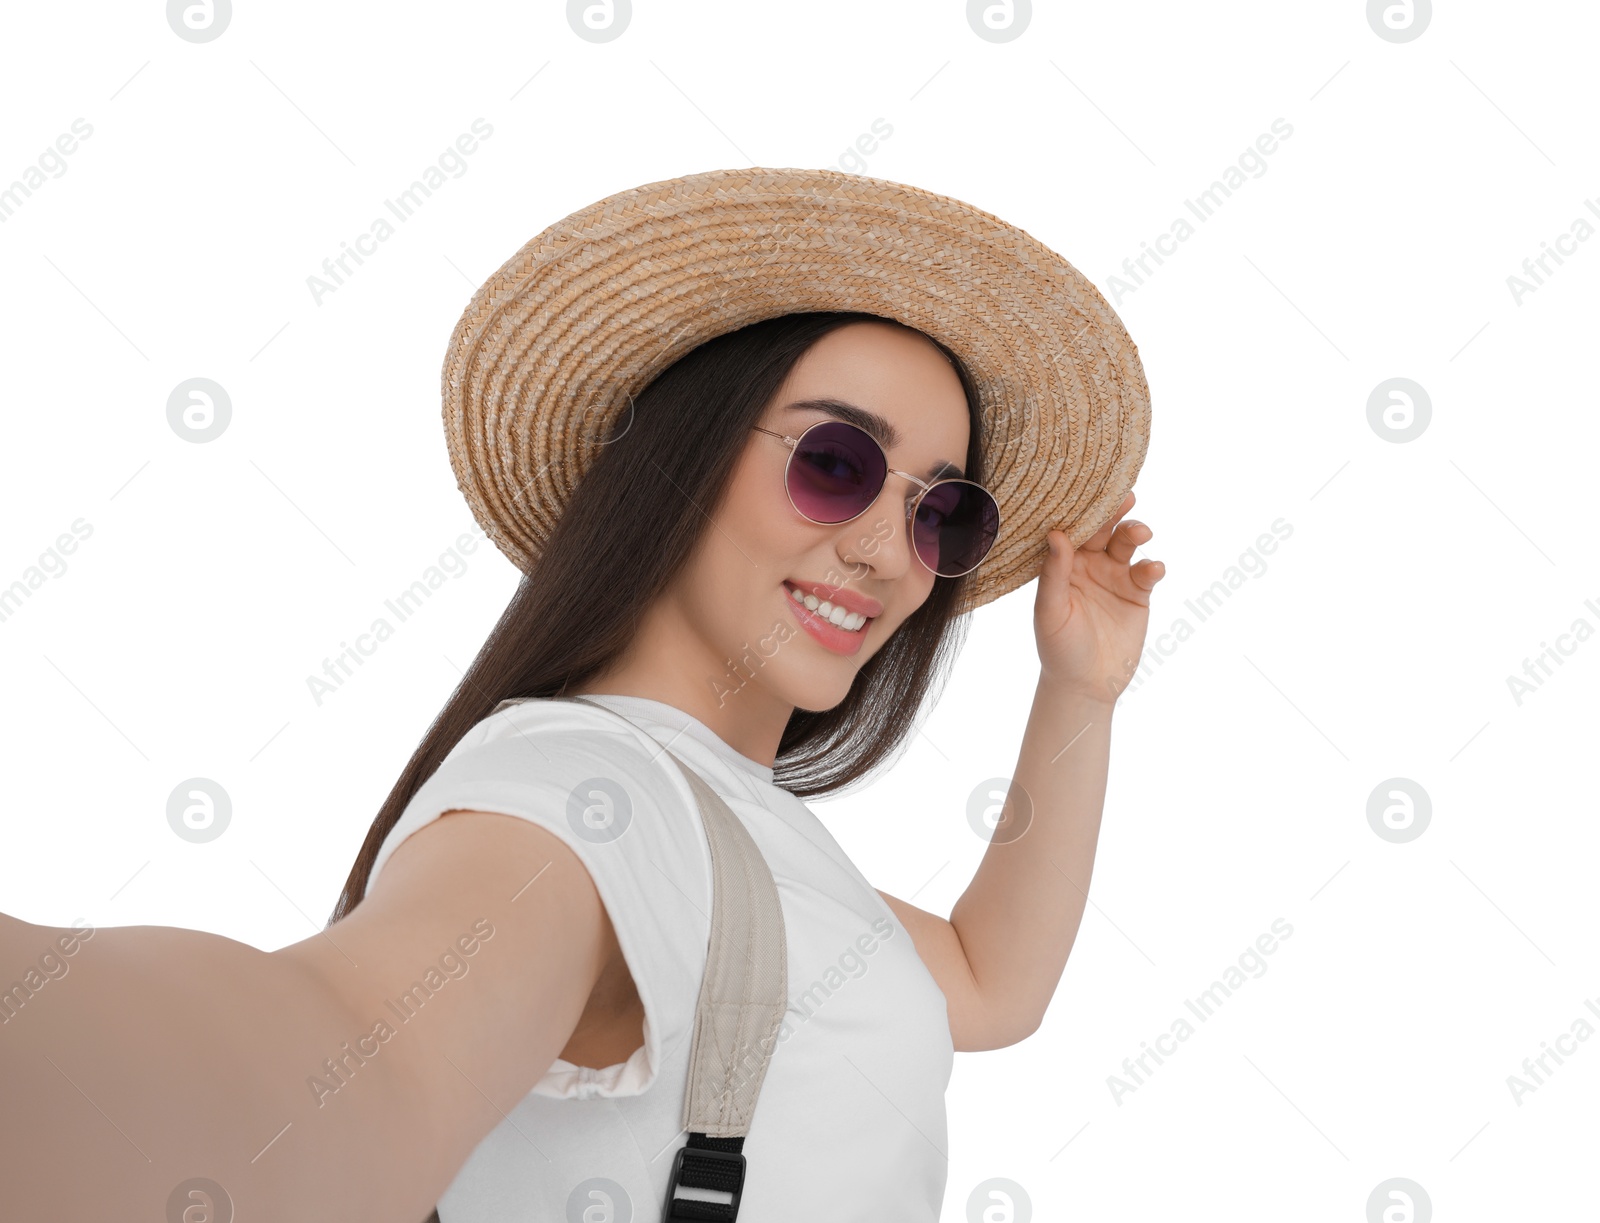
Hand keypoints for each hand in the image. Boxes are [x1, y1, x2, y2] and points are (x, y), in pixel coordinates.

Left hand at [1033, 490, 1165, 703]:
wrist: (1085, 685)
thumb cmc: (1058, 648)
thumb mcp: (1050, 612)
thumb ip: (1054, 575)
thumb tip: (1056, 536)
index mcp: (1062, 564)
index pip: (1071, 529)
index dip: (1079, 510)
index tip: (1087, 491)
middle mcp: (1089, 564)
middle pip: (1102, 528)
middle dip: (1112, 512)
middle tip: (1123, 497)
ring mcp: (1115, 576)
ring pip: (1126, 544)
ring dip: (1134, 533)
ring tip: (1139, 533)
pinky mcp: (1138, 594)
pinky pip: (1147, 573)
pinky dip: (1152, 567)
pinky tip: (1152, 569)